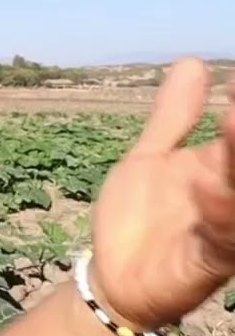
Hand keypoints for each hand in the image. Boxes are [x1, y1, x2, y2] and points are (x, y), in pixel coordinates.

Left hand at [89, 56, 234, 331]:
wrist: (113, 274)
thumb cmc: (139, 216)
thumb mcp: (150, 157)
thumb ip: (174, 115)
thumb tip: (193, 62)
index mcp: (224, 166)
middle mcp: (233, 195)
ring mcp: (226, 228)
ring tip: (233, 121)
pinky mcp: (210, 262)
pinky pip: (224, 240)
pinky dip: (220, 213)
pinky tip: (207, 186)